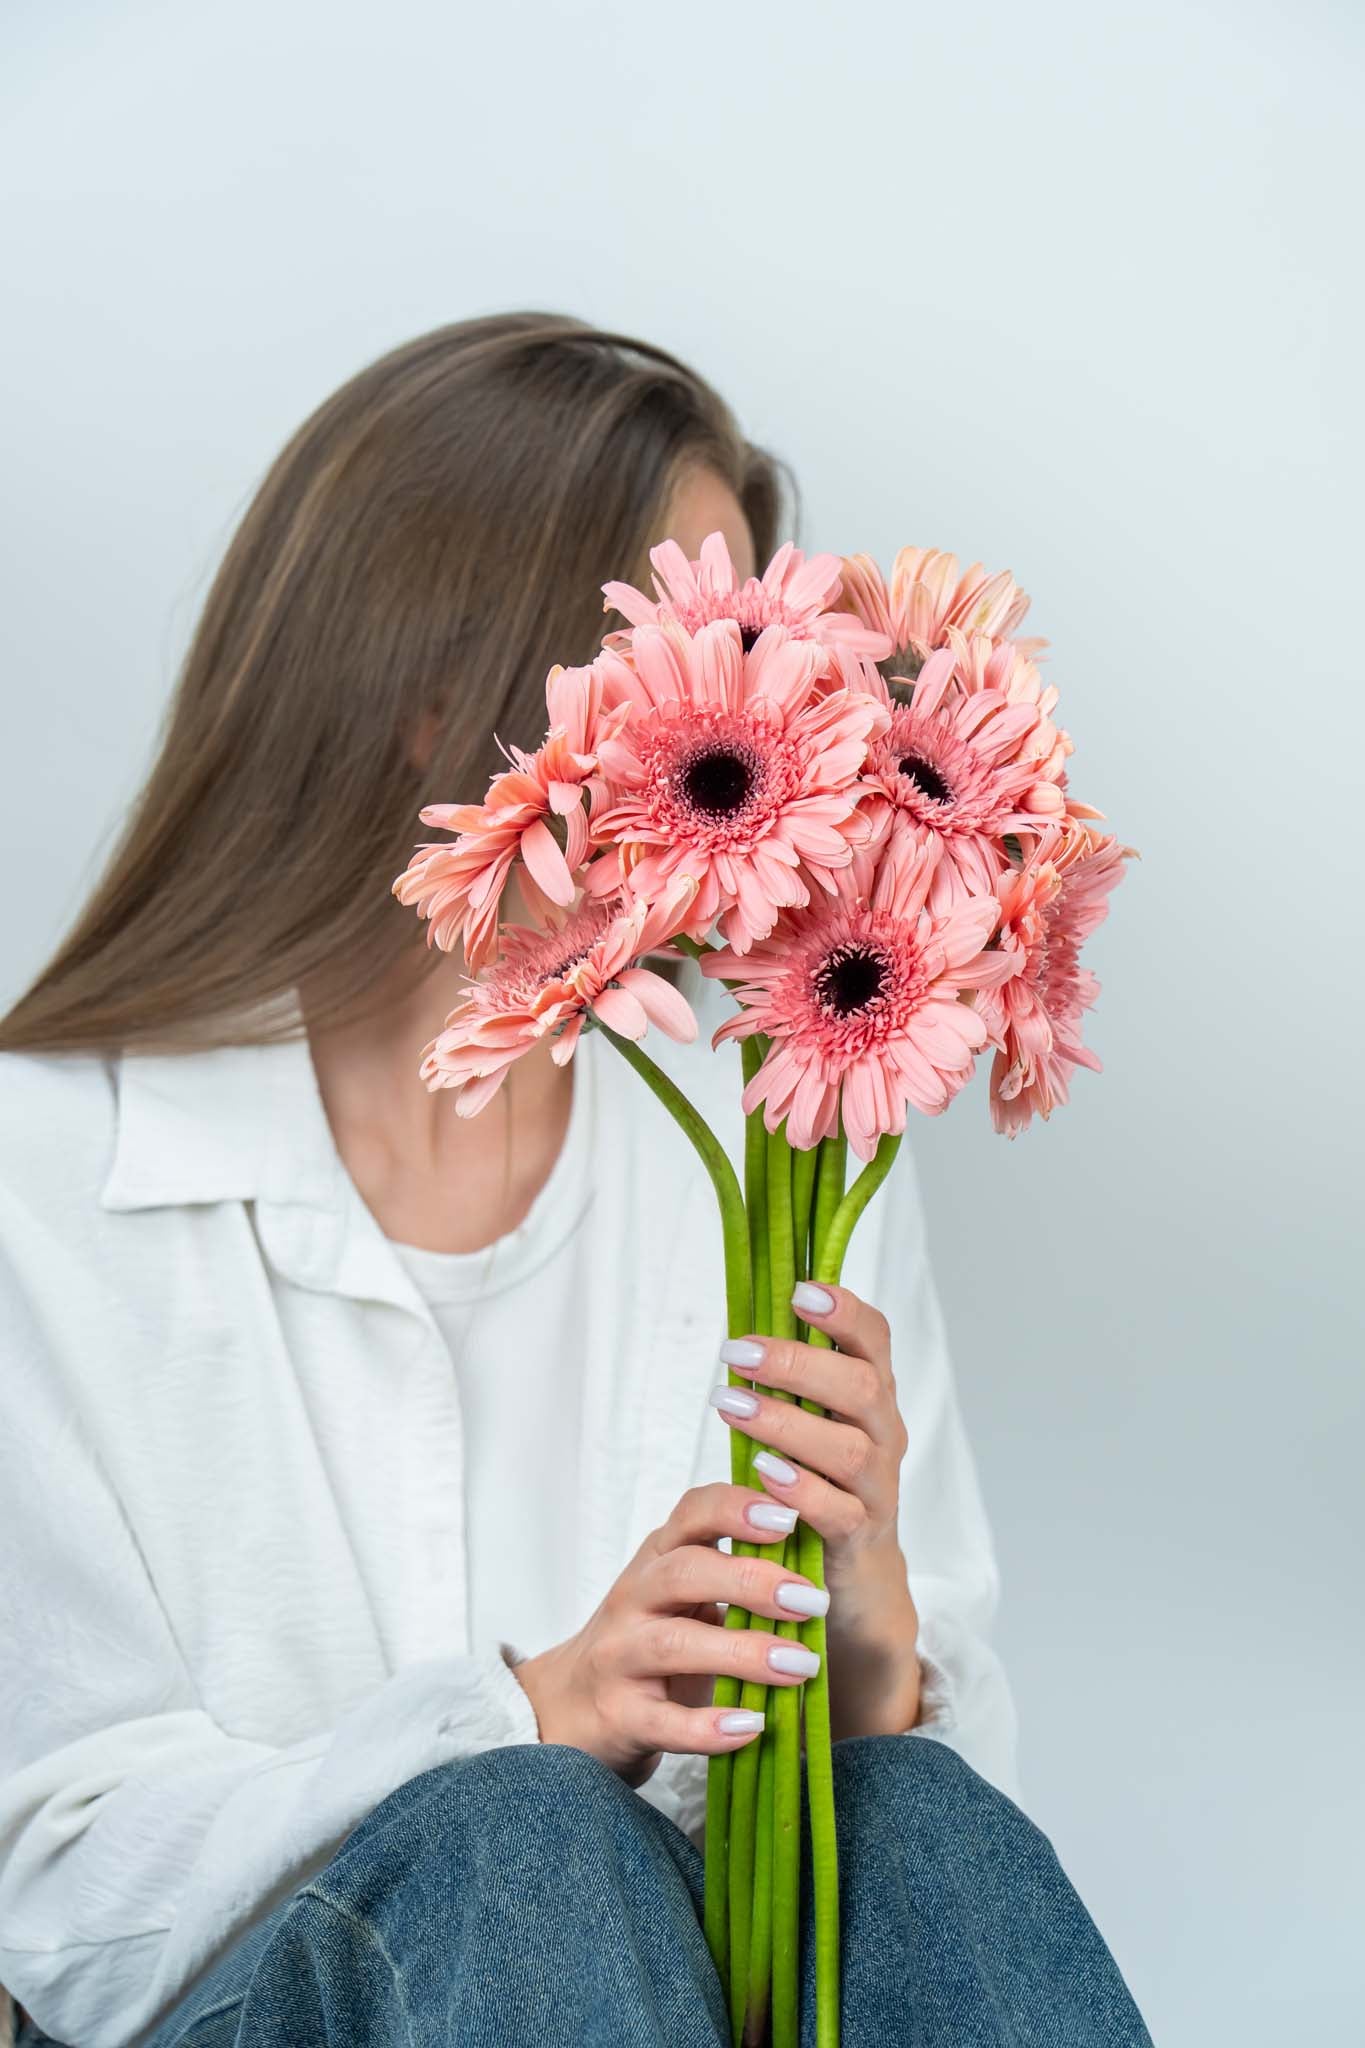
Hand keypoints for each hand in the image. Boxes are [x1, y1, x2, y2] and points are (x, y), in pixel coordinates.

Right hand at [512, 1482, 832, 1788]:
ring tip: (800, 1665)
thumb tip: (818, 1546)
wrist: (569, 1709)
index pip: (691, 1513)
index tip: (790, 1518)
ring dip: (743, 1652)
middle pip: (684, 1573)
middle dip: (751, 1581)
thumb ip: (732, 1568)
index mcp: (657, 1559)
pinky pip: (664, 1722)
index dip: (738, 1509)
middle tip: (813, 1601)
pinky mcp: (618, 1716)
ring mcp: (619, 1658)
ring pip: (674, 1643)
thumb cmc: (647, 1642)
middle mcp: (632, 1599)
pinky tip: (752, 1727)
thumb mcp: (680, 1594)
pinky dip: (710, 1727)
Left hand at [708, 1283, 921, 1736]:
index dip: (844, 1312)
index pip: (875, 1340)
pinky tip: (761, 1472)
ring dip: (785, 1422)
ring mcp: (877, 1488)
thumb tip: (740, 1320)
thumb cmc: (819, 1483)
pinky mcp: (860, 1538)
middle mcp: (884, 1435)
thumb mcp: (810, 1423)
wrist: (853, 1580)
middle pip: (862, 1387)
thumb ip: (790, 1377)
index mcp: (872, 1397)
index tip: (801, 1292)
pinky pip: (838, 1511)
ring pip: (848, 1448)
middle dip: (798, 1364)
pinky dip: (801, 1490)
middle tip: (734, 1352)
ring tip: (729, 1405)